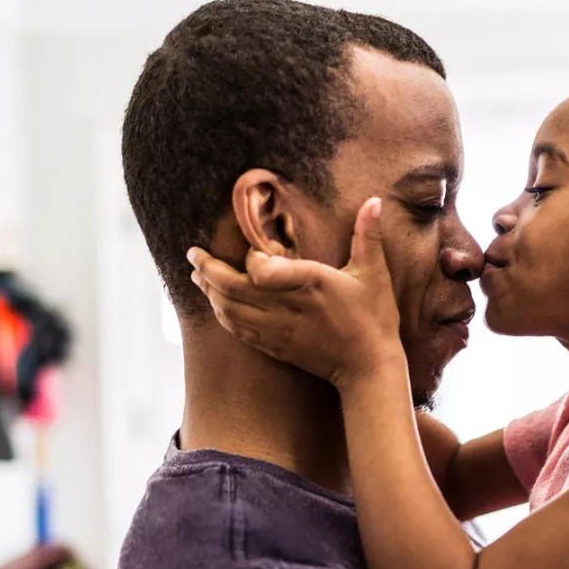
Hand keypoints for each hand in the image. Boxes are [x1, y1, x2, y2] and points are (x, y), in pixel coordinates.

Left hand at [188, 197, 405, 389]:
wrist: (368, 367)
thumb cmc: (373, 317)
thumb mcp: (374, 273)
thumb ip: (368, 235)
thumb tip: (375, 201)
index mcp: (309, 284)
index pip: (261, 270)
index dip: (250, 258)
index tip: (252, 251)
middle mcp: (287, 308)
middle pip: (233, 289)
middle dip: (208, 270)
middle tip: (193, 254)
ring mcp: (278, 330)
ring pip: (229, 311)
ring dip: (210, 292)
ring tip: (197, 276)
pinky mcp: (275, 347)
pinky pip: (238, 331)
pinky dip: (222, 316)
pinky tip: (216, 305)